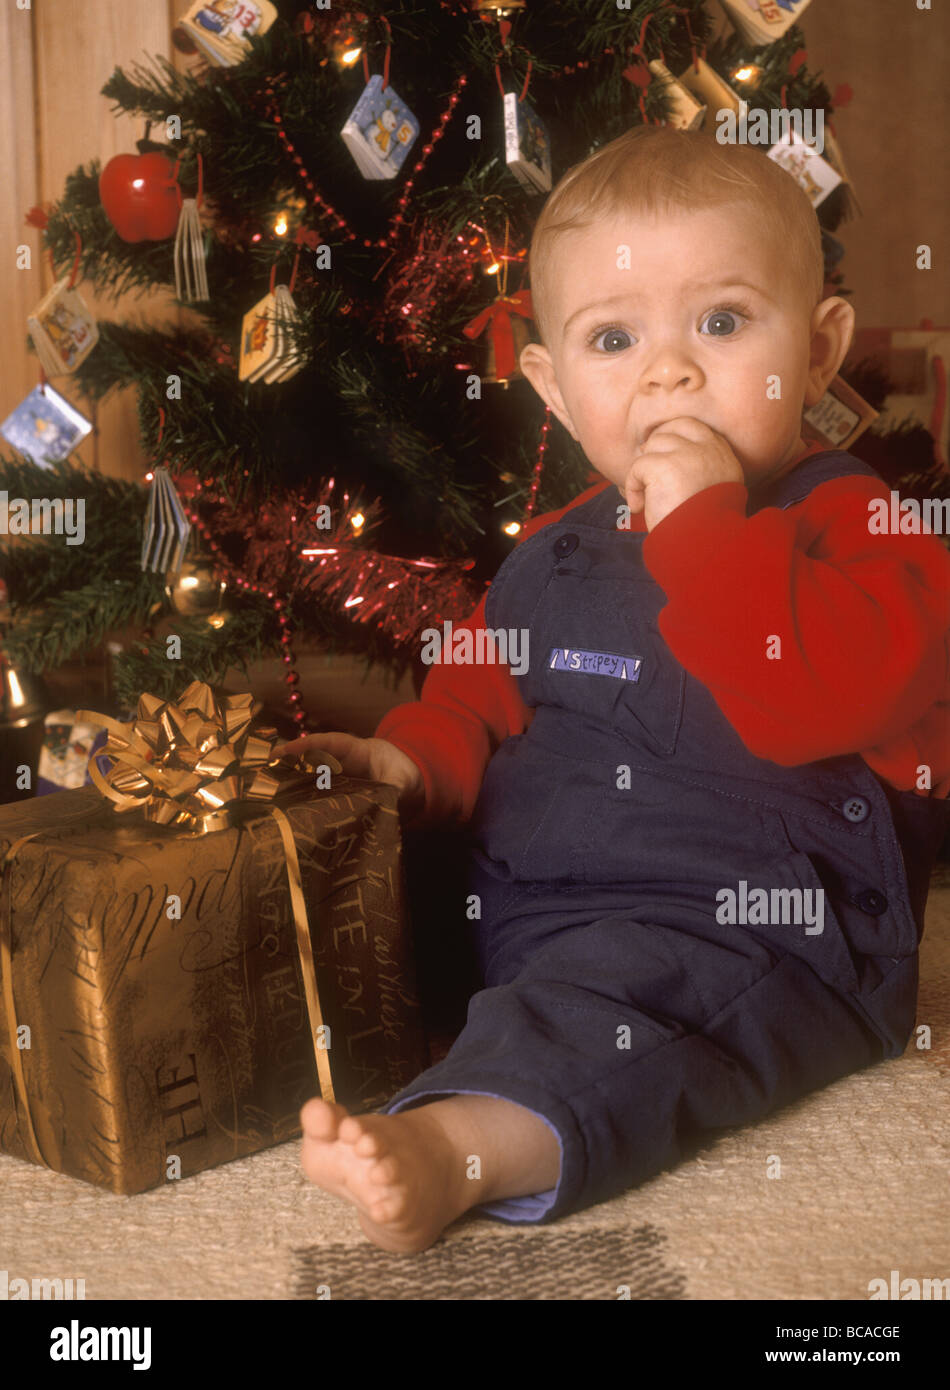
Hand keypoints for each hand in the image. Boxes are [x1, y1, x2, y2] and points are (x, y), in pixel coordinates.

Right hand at [271, 731, 424, 814]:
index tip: (286, 750)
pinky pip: (313, 795)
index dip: (306, 745)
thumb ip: (395, 787)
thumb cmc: (403, 773)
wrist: (408, 782)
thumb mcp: (403, 780)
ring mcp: (333, 778)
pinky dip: (297, 802)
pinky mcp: (331, 795)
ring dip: (286, 784)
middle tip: (261, 771)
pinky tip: (281, 814)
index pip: (328, 743)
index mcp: (354, 750)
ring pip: (306, 777)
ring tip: (262, 794)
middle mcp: (338, 762)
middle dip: (285, 763)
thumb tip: (389, 797)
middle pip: (309, 758)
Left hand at [624, 418, 743, 531]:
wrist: (703, 546)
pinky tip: (640, 506)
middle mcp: (708, 449)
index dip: (669, 439)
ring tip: (647, 498)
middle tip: (647, 478)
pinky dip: (632, 488)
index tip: (660, 464)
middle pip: (667, 431)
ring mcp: (687, 455)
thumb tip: (654, 447)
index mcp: (722, 454)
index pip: (690, 426)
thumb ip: (695, 467)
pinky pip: (637, 466)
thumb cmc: (701, 527)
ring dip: (643, 472)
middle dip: (653, 451)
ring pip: (650, 447)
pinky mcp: (665, 466)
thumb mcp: (710, 490)